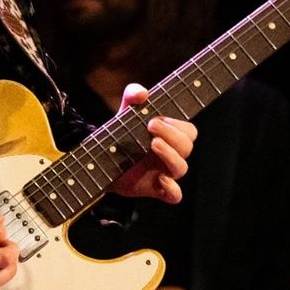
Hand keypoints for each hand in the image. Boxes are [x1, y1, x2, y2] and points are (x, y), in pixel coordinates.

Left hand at [108, 84, 196, 203]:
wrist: (100, 161)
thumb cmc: (121, 135)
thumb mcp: (125, 112)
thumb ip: (132, 95)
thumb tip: (143, 93)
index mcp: (170, 137)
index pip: (189, 131)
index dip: (177, 125)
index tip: (156, 118)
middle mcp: (171, 154)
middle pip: (187, 146)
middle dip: (172, 135)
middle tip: (151, 126)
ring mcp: (165, 173)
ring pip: (182, 168)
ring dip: (170, 155)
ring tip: (152, 144)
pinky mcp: (156, 189)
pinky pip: (175, 195)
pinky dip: (172, 189)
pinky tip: (160, 179)